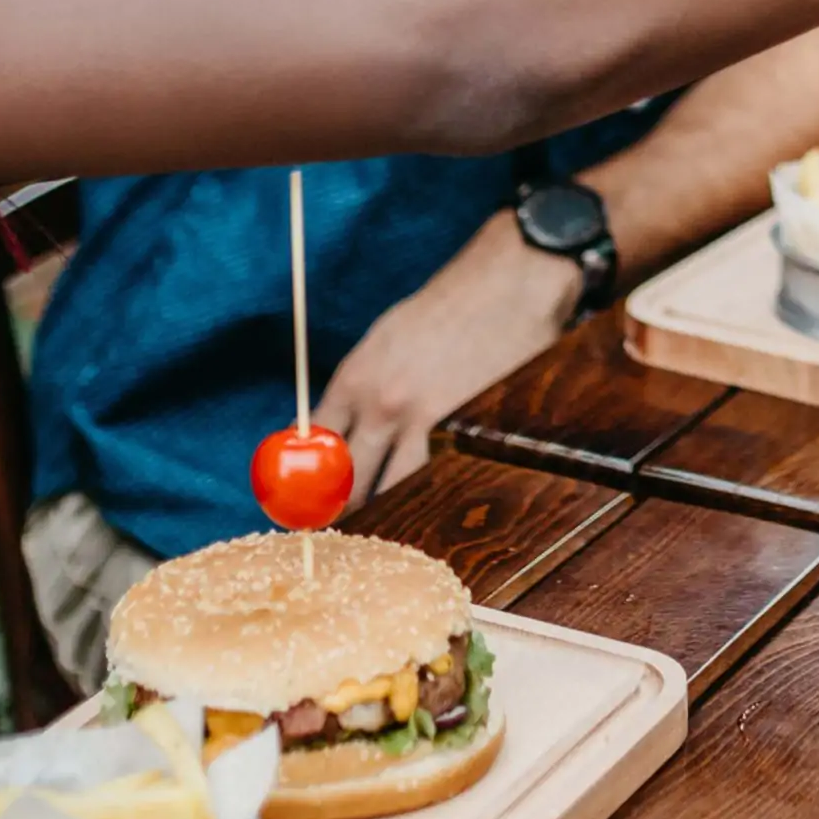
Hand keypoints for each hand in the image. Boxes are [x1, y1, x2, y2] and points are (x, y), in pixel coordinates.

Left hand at [313, 213, 580, 503]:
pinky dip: (435, 494)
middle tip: (347, 536)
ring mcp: (426, 419)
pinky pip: (440, 477)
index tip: (309, 508)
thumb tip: (337, 429)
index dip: (307, 484)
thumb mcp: (387, 338)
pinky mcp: (466, 426)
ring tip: (392, 532)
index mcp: (355, 379)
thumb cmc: (450, 305)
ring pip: (394, 490)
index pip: (315, 449)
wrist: (510, 282)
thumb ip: (361, 387)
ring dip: (391, 512)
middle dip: (345, 513)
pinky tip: (437, 504)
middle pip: (348, 482)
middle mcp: (382, 403)